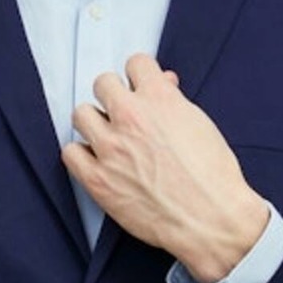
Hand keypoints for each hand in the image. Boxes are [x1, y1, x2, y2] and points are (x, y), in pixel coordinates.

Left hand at [60, 55, 269, 281]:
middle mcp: (130, 117)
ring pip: (81, 114)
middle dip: (115, 95)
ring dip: (94, 122)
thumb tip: (164, 86)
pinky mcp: (97, 180)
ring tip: (108, 136)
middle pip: (103, 83)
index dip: (139, 76)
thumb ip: (175, 102)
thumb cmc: (212, 177)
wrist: (211, 219)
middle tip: (124, 112)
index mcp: (159, 99)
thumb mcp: (200, 125)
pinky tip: (96, 160)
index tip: (139, 87)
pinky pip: (70, 153)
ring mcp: (110, 148)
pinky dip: (81, 154)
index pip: (135, 64)